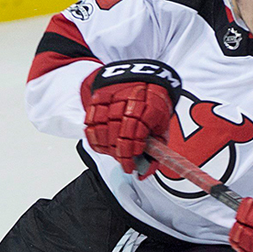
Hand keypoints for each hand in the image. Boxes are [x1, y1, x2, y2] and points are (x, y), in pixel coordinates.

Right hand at [82, 60, 180, 175]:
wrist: (143, 77)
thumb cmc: (153, 106)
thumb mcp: (162, 127)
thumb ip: (156, 152)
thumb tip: (142, 174)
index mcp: (151, 104)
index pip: (136, 132)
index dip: (131, 152)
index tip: (132, 165)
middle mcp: (129, 98)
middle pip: (117, 132)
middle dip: (119, 153)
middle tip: (125, 163)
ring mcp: (111, 96)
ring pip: (101, 128)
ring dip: (107, 147)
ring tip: (115, 154)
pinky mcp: (98, 97)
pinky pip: (90, 122)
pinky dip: (95, 138)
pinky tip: (103, 145)